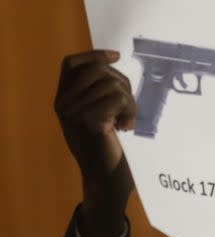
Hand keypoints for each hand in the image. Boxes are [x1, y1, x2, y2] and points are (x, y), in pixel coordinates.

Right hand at [54, 50, 135, 236]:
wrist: (106, 180)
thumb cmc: (106, 149)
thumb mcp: (94, 115)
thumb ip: (96, 92)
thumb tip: (110, 62)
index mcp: (63, 100)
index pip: (71, 63)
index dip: (94, 55)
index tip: (116, 57)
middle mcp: (64, 104)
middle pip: (100, 71)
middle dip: (122, 84)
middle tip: (127, 107)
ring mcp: (75, 113)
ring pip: (113, 84)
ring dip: (129, 102)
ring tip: (126, 121)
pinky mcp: (92, 121)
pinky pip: (119, 98)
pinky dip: (130, 111)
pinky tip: (126, 127)